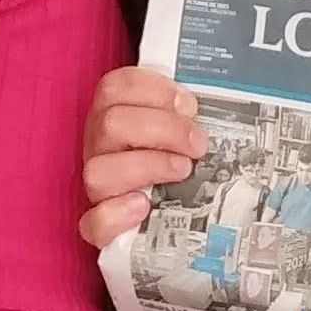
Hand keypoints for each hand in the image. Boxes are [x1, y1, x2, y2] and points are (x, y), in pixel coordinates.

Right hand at [78, 63, 204, 245]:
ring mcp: (99, 184)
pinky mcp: (101, 223)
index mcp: (114, 112)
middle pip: (110, 123)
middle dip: (163, 129)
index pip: (115, 87)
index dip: (152, 91)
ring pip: (98, 171)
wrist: (179, 213)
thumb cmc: (181, 156)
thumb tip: (216, 96)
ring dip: (147, 166)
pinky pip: (93, 222)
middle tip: (197, 144)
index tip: (188, 105)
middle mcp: (100, 145)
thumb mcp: (185, 124)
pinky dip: (116, 214)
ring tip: (182, 170)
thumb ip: (189, 108)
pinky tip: (143, 206)